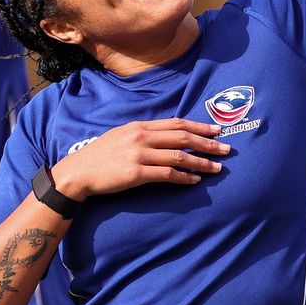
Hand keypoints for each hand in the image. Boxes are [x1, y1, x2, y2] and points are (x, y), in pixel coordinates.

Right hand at [52, 118, 228, 199]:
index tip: (216, 130)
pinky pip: (167, 174)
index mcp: (140, 126)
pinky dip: (185, 177)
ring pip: (179, 156)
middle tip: (226, 149)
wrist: (79, 171)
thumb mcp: (121, 136)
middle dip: (207, 143)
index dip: (199, 127)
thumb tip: (166, 137)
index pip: (176, 123)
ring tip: (217, 168)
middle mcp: (142, 137)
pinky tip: (195, 180)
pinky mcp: (136, 173)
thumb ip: (143, 135)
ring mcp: (139, 154)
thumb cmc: (100, 156)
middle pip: (183, 137)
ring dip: (201, 162)